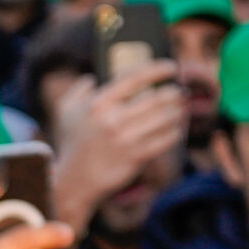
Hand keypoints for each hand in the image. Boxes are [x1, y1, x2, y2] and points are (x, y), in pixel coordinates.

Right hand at [48, 61, 181, 229]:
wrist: (74, 181)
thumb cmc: (72, 143)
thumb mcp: (66, 111)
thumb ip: (79, 89)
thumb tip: (93, 77)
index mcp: (99, 103)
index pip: (135, 78)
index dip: (158, 69)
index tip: (171, 67)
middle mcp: (113, 119)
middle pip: (157, 98)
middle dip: (174, 92)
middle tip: (180, 91)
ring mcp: (126, 139)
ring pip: (165, 118)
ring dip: (178, 111)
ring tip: (181, 108)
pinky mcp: (136, 157)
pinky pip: (165, 140)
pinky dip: (175, 132)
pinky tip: (177, 129)